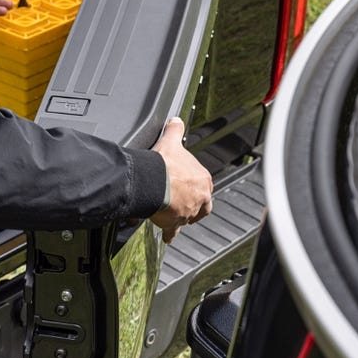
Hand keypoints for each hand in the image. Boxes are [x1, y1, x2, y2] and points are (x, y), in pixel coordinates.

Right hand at [148, 117, 212, 243]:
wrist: (153, 180)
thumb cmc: (164, 164)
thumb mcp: (172, 142)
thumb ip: (175, 130)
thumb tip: (176, 120)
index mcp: (203, 179)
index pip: (205, 186)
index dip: (195, 187)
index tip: (187, 187)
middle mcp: (200, 197)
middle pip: (201, 205)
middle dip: (193, 205)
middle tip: (182, 203)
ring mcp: (188, 211)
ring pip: (188, 218)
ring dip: (182, 218)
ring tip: (173, 218)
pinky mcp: (175, 222)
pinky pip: (174, 230)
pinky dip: (170, 233)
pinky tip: (167, 236)